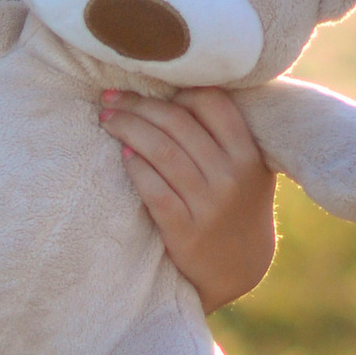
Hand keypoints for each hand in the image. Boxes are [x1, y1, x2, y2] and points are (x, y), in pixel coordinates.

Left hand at [100, 86, 275, 312]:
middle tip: (110, 97)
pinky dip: (135, 167)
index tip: (152, 88)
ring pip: (161, 152)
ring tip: (106, 118)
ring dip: (127, 128)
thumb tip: (179, 88)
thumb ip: (225, 134)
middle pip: (177, 123)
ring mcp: (209, 204)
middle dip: (138, 104)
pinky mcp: (185, 229)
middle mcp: (231, 175)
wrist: (240, 267)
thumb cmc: (236, 204)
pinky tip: (121, 153)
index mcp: (248, 153)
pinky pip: (153, 189)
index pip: (212, 104)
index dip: (178, 90)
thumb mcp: (248, 168)